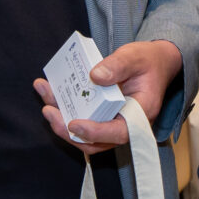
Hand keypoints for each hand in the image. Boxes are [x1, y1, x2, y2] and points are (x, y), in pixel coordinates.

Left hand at [35, 40, 182, 149]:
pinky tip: (49, 90)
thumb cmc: (147, 62)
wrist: (154, 64)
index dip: (95, 132)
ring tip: (44, 94)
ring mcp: (111, 123)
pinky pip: (81, 120)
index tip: (74, 124)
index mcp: (140, 115)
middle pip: (94, 142)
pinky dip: (63, 108)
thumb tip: (95, 76)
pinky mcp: (101, 117)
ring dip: (60, 119)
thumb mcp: (135, 57)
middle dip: (67, 130)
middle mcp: (125, 125)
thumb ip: (118, 65)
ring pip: (83, 135)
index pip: (118, 133)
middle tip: (48, 110)